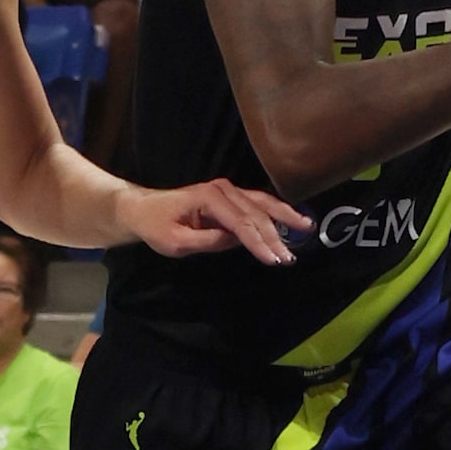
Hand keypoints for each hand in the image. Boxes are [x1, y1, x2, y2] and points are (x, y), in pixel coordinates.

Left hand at [120, 178, 311, 265]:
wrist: (143, 209)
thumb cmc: (156, 226)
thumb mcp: (176, 242)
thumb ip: (207, 241)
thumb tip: (235, 241)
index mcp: (209, 198)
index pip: (241, 223)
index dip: (259, 243)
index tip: (274, 260)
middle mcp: (223, 189)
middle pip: (256, 214)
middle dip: (275, 236)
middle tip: (289, 258)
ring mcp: (228, 190)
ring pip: (262, 204)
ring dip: (284, 217)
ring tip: (306, 228)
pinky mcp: (231, 197)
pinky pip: (258, 203)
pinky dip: (276, 211)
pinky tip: (292, 219)